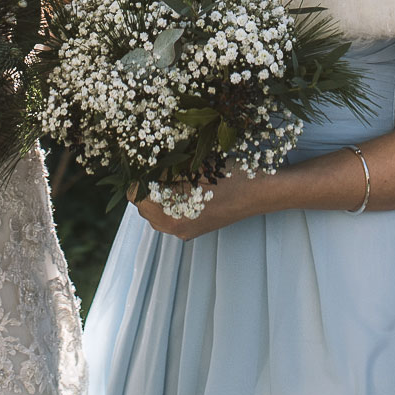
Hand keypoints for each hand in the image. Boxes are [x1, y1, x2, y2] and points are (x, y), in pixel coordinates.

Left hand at [134, 170, 277, 239]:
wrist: (258, 192)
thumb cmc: (227, 176)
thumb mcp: (192, 166)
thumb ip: (165, 169)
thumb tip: (143, 163)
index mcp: (171, 214)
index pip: (136, 195)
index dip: (138, 177)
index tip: (144, 163)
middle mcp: (174, 228)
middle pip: (143, 207)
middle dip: (145, 187)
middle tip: (154, 168)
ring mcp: (184, 231)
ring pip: (155, 214)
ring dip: (156, 197)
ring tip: (168, 178)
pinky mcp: (193, 230)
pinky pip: (169, 219)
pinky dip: (168, 205)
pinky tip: (181, 189)